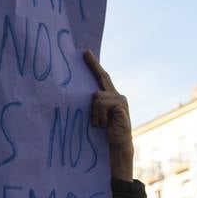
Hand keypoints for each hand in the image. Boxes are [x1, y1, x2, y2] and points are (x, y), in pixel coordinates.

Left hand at [84, 50, 132, 180]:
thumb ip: (92, 104)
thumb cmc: (104, 132)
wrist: (117, 145)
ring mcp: (120, 99)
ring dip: (94, 113)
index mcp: (110, 96)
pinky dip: (98, 115)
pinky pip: (100, 103)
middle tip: (85, 53)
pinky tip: (103, 124)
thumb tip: (75, 95)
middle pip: (102, 77)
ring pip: (96, 96)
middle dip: (93, 65)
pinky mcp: (120, 104)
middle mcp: (116, 94)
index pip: (101, 77)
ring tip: (99, 124)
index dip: (94, 65)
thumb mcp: (95, 116)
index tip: (86, 52)